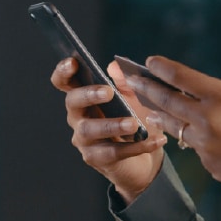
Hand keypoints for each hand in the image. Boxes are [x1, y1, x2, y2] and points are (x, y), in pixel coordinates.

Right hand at [50, 57, 167, 202]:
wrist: (146, 157)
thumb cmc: (134, 121)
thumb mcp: (134, 98)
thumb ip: (124, 83)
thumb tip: (114, 66)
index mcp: (84, 97)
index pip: (64, 82)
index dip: (64, 71)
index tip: (74, 62)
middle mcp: (78, 117)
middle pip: (73, 102)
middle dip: (89, 95)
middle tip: (108, 92)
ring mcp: (85, 140)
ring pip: (90, 130)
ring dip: (112, 125)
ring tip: (134, 124)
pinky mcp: (97, 158)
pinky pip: (114, 152)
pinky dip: (137, 146)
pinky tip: (156, 140)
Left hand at [126, 56, 220, 220]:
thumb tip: (196, 96)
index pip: (183, 77)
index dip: (163, 68)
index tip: (149, 61)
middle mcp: (210, 116)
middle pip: (168, 98)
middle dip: (146, 88)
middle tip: (131, 80)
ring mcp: (204, 140)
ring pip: (172, 122)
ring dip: (156, 111)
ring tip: (145, 105)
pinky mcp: (203, 159)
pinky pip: (188, 142)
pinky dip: (181, 134)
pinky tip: (174, 129)